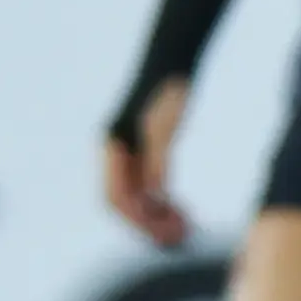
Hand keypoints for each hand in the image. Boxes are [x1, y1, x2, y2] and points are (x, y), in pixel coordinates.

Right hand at [101, 78, 194, 248]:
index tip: (166, 232)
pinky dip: (163, 203)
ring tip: (187, 230)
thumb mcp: (166, 125)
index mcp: (113, 147)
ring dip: (157, 217)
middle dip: (149, 224)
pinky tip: (185, 211)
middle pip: (124, 203)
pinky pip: (148, 188)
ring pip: (137, 199)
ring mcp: (129, 153)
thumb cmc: (169, 90)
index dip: (138, 220)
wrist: (174, 61)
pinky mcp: (145, 151)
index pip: (115, 197)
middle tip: (182, 238)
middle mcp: (116, 153)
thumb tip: (157, 194)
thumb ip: (159, 158)